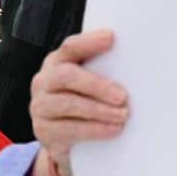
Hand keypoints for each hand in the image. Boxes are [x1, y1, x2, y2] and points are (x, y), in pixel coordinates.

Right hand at [28, 29, 127, 175]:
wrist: (62, 137)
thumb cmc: (82, 102)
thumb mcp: (87, 84)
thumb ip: (102, 71)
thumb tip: (136, 68)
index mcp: (57, 61)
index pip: (70, 47)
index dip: (89, 42)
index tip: (112, 38)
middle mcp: (44, 80)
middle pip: (67, 76)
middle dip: (97, 85)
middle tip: (123, 97)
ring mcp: (40, 105)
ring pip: (68, 104)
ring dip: (99, 110)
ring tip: (122, 115)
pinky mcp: (43, 129)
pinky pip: (69, 129)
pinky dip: (94, 130)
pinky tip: (112, 130)